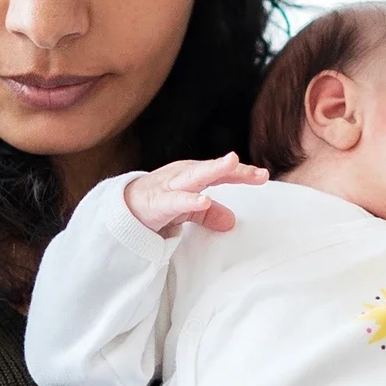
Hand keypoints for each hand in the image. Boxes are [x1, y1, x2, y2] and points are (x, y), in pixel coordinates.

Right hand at [123, 152, 267, 234]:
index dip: (242, 174)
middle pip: (210, 170)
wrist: (122, 210)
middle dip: (230, 167)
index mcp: (191, 175)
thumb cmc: (157, 203)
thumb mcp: (187, 208)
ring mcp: (168, 186)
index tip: (263, 176)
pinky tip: (204, 200)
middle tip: (254, 169)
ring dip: (212, 169)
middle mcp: (182, 175)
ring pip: (193, 176)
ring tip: (231, 163)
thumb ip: (208, 213)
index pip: (221, 173)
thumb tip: (232, 221)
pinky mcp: (157, 202)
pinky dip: (189, 199)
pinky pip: (175, 200)